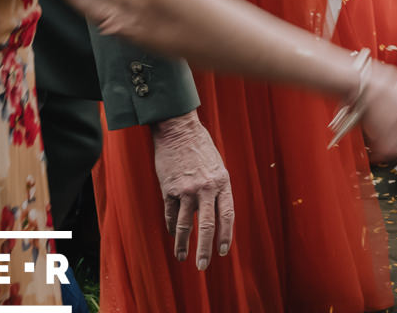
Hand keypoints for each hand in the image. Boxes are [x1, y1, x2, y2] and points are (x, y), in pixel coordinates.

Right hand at [149, 112, 233, 267]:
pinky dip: (170, 228)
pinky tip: (172, 236)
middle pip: (207, 226)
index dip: (225, 236)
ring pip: (184, 225)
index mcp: (222, 182)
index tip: (222, 252)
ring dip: (182, 244)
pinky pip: (170, 215)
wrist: (179, 131)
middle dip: (205, 249)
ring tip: (182, 257)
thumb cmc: (201, 149)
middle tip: (203, 266)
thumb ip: (218, 191)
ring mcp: (186, 190)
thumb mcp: (218, 168)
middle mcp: (206, 188)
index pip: (227, 215)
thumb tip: (216, 217)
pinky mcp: (169, 189)